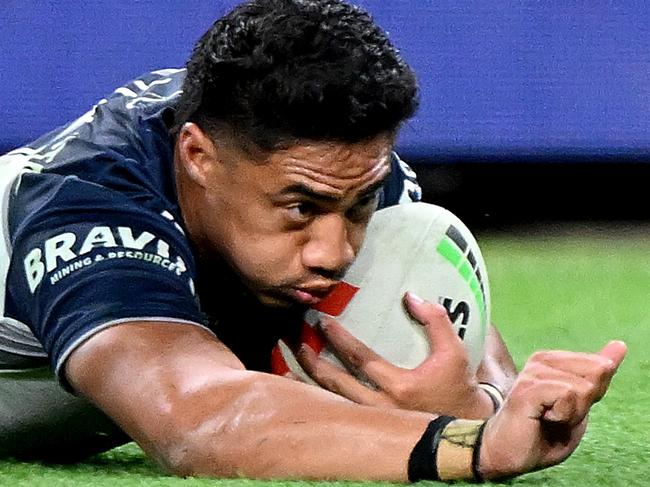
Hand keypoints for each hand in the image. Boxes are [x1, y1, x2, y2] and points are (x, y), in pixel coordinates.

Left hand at [294, 292, 494, 417]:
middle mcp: (382, 407)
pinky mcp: (370, 428)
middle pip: (338, 384)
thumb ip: (436, 320)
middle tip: (297, 341)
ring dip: (310, 381)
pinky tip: (301, 387)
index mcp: (401, 386)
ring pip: (332, 402)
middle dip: (313, 362)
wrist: (460, 431)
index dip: (339, 339)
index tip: (323, 321)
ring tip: (291, 362)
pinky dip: (317, 400)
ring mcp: (374, 421)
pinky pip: (336, 413)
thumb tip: (410, 296)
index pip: (361, 359)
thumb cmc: (457, 386)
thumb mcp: (455, 351)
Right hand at [479, 341, 626, 478]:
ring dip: (573, 414)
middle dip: (585, 404)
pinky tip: (543, 419)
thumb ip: (597, 377)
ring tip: (548, 420)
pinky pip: (567, 395)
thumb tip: (620, 345)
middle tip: (558, 417)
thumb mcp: (579, 405)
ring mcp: (533, 373)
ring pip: (583, 387)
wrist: (508, 455)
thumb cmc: (541, 434)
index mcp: (553, 361)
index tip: (565, 409)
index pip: (600, 366)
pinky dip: (563, 416)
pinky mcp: (528, 388)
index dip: (592, 396)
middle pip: (596, 373)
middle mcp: (541, 360)